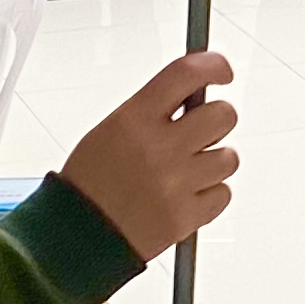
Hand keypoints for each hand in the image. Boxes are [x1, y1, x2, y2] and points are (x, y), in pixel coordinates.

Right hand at [63, 51, 237, 261]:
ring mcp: (175, 184)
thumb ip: (151, 111)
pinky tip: (185, 195)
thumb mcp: (110, 131)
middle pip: (223, 115)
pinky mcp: (186, 217)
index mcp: (134, 119)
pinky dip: (210, 195)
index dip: (214, 66)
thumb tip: (192, 95)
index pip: (187, 73)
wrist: (75, 237)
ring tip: (184, 171)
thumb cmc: (90, 183)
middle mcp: (158, 148)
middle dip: (216, 120)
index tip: (221, 71)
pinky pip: (223, 194)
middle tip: (199, 132)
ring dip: (213, 162)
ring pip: (229, 158)